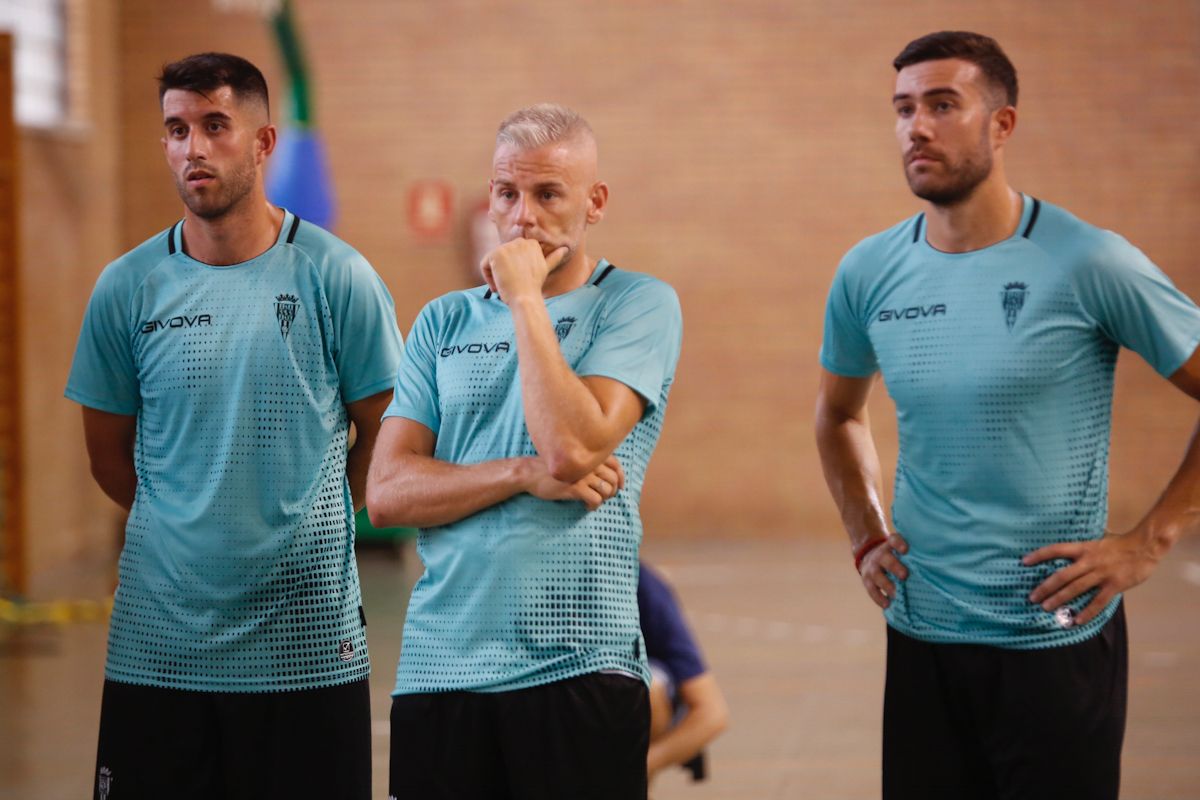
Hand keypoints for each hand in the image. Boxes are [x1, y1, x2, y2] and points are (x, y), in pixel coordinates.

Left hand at [480, 238, 568, 301]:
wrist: (526, 298)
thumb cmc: (534, 287)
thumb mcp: (545, 269)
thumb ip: (554, 257)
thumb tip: (565, 249)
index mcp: (531, 243)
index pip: (512, 254)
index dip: (513, 268)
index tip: (518, 279)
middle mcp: (519, 242)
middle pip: (502, 256)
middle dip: (503, 271)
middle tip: (511, 285)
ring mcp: (506, 247)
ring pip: (492, 261)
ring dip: (495, 275)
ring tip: (505, 286)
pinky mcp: (495, 254)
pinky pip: (484, 265)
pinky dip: (488, 278)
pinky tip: (498, 285)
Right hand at [524, 454, 624, 510]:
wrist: (530, 473)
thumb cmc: (552, 468)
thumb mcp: (572, 460)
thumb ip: (588, 463)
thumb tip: (607, 477)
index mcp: (588, 454)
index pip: (615, 464)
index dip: (621, 478)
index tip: (620, 487)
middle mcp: (588, 462)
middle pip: (613, 479)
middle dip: (612, 491)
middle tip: (604, 498)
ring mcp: (582, 475)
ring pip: (606, 490)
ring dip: (603, 499)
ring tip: (594, 502)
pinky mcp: (574, 487)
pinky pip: (595, 499)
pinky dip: (594, 505)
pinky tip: (586, 507)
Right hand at [859, 533, 907, 608]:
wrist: (869, 557)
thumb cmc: (894, 557)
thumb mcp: (900, 551)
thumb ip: (913, 555)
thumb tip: (939, 564)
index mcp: (890, 546)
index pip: (894, 540)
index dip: (899, 544)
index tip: (906, 550)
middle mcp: (880, 555)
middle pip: (885, 559)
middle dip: (894, 567)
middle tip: (904, 575)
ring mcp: (872, 568)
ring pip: (877, 575)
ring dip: (886, 585)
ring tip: (896, 594)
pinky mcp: (867, 581)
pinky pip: (871, 590)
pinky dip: (879, 598)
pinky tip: (887, 604)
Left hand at [1023, 531, 1158, 624]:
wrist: (1145, 547)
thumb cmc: (1120, 543)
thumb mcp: (1097, 541)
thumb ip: (1082, 548)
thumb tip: (1065, 551)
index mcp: (1084, 548)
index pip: (1056, 549)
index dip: (1039, 555)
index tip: (1023, 561)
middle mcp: (1089, 561)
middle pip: (1062, 575)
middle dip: (1045, 587)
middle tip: (1032, 597)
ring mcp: (1102, 574)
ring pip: (1076, 589)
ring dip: (1059, 599)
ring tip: (1046, 608)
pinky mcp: (1114, 585)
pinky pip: (1097, 602)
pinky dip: (1086, 612)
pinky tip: (1076, 620)